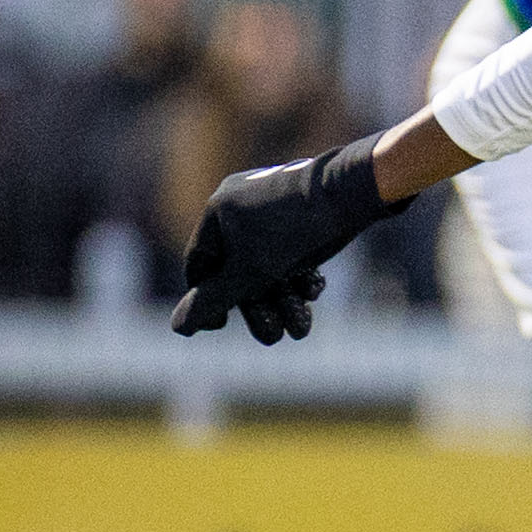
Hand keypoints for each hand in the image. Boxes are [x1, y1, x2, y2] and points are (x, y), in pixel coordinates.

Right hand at [169, 141, 405, 343]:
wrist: (354, 193)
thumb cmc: (295, 230)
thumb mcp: (251, 272)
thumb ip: (215, 298)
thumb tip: (177, 328)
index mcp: (218, 210)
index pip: (200, 264)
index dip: (207, 298)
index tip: (220, 326)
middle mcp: (241, 204)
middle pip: (240, 270)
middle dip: (259, 306)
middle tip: (275, 337)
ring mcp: (274, 205)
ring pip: (270, 264)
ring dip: (285, 298)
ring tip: (303, 326)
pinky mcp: (305, 210)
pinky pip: (293, 249)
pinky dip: (301, 274)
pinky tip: (316, 288)